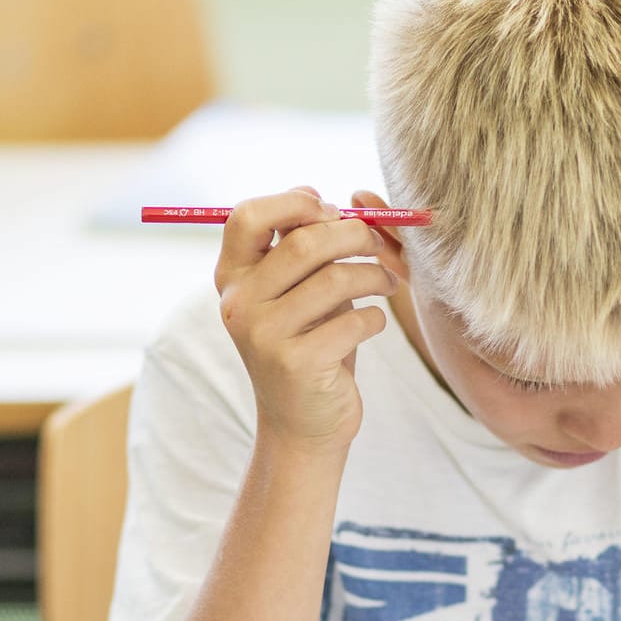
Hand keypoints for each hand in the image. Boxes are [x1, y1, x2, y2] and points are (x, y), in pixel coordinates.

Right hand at [214, 188, 395, 455]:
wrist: (302, 425)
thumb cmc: (307, 345)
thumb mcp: (295, 292)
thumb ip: (300, 246)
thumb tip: (322, 195)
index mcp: (232, 278)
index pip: (247, 217)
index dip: (294, 203)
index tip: (332, 211)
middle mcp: (240, 304)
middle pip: (304, 242)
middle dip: (354, 236)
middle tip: (379, 244)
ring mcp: (264, 336)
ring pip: (336, 279)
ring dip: (375, 275)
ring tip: (388, 283)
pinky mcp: (297, 364)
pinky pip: (356, 320)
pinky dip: (376, 318)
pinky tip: (373, 325)